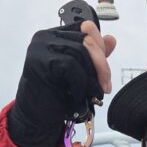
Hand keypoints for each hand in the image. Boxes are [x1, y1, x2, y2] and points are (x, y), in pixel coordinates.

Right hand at [8, 18, 116, 146]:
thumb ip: (93, 56)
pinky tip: (79, 94)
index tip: (105, 71)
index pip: (85, 28)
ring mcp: (40, 48)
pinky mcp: (39, 61)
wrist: (35, 117)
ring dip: (93, 76)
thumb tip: (111, 40)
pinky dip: (80, 82)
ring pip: (80, 52)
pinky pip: (70, 65)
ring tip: (95, 93)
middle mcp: (45, 38)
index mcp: (54, 36)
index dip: (100, 46)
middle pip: (85, 39)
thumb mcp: (79, 73)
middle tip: (104, 86)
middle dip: (101, 64)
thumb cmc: (55, 95)